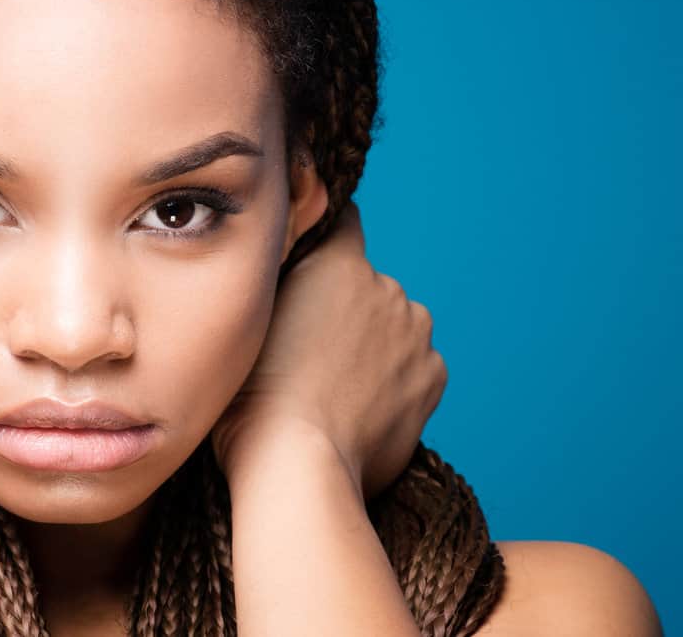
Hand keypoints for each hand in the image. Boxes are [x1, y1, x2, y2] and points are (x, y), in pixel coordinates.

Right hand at [211, 202, 445, 498]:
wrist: (295, 464)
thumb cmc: (253, 397)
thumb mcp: (249, 321)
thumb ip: (278, 284)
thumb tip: (288, 270)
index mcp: (340, 263)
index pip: (345, 219)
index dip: (327, 238)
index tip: (312, 265)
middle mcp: (387, 287)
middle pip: (367, 284)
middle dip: (346, 308)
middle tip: (308, 351)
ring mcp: (416, 334)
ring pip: (394, 326)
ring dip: (374, 344)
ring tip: (335, 388)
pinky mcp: (434, 377)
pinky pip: (414, 366)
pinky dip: (394, 380)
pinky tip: (360, 409)